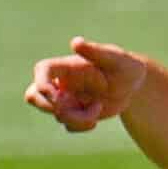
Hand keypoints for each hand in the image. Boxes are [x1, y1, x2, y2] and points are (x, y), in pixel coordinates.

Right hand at [25, 37, 148, 132]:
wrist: (133, 87)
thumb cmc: (125, 66)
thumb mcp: (115, 59)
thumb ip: (95, 51)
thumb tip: (76, 42)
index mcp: (67, 66)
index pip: (42, 70)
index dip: (42, 84)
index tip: (57, 96)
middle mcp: (62, 83)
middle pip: (33, 95)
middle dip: (48, 106)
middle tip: (68, 109)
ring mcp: (67, 99)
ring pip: (56, 114)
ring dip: (77, 118)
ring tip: (98, 107)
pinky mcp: (75, 114)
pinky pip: (68, 126)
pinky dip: (81, 126)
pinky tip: (96, 119)